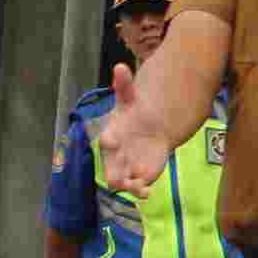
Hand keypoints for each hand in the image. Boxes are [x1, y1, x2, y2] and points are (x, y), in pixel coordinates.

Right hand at [90, 67, 174, 193]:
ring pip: (120, 182)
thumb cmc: (135, 113)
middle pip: (110, 168)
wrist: (150, 128)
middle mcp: (115, 156)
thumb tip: (120, 66)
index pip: (106, 141)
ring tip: (140, 188)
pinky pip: (136, 189)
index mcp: (111, 135)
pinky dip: (140, 191)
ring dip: (128, 187)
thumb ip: (124, 86)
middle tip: (122, 179)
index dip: (109, 142)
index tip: (111, 140)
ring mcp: (126, 168)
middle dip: (115, 174)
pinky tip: (148, 192)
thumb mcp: (131, 98)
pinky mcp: (139, 177)